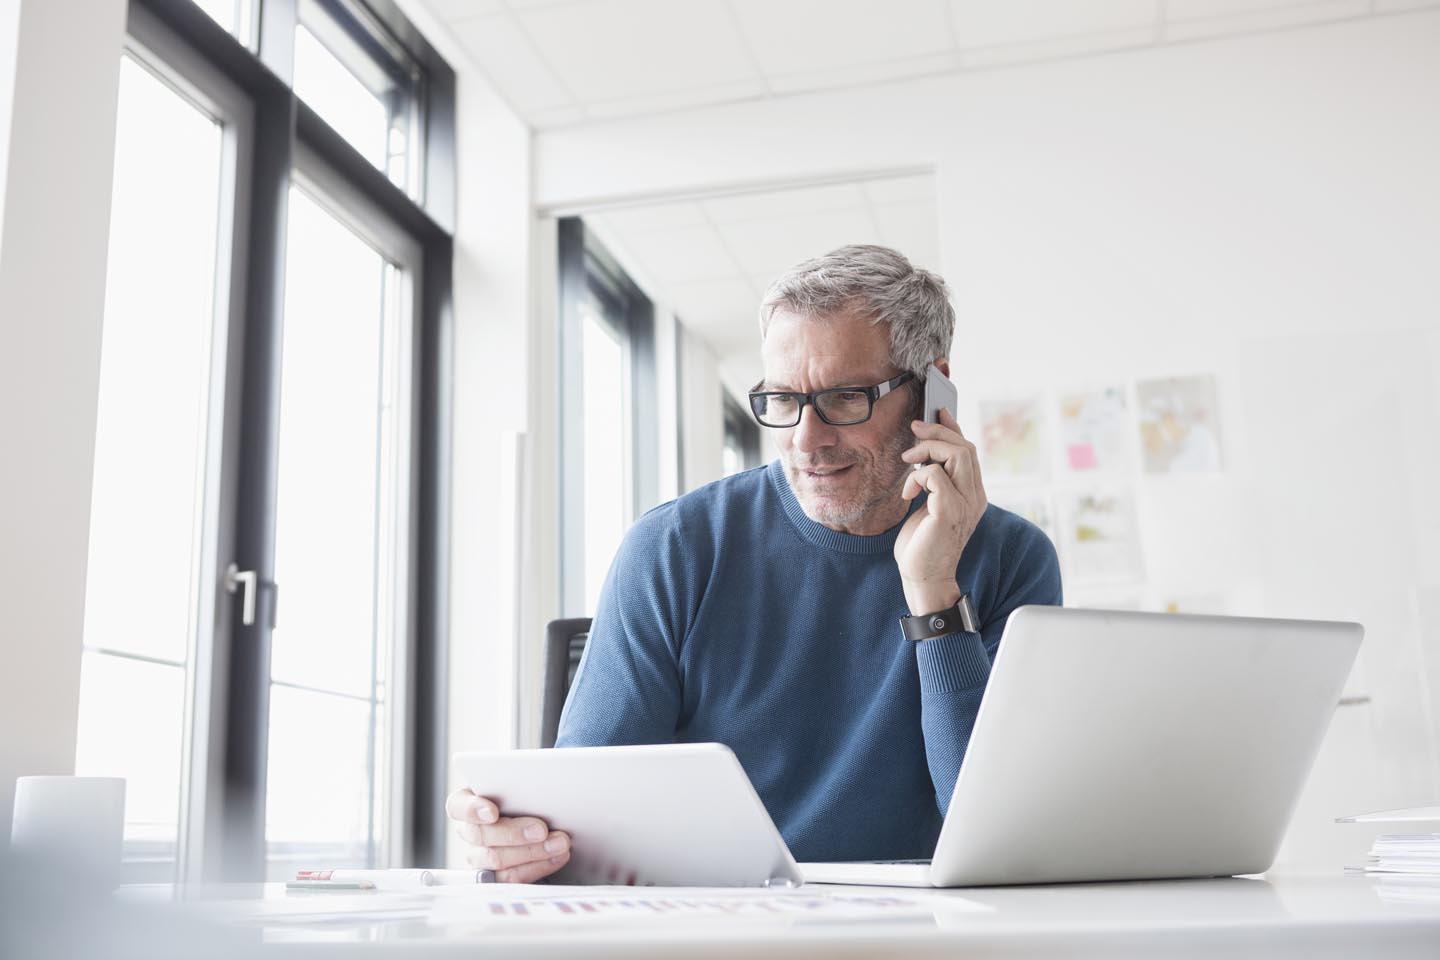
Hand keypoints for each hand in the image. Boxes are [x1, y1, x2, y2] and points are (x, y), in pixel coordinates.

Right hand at [445, 786, 570, 882]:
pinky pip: (513, 877)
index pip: (458, 806)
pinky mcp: (498, 875)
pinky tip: (557, 856)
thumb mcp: (518, 784)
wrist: (536, 812)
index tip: (492, 812)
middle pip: (481, 836)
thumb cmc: (522, 794)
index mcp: (467, 803)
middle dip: (514, 834)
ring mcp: (481, 856)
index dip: (473, 810)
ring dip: (533, 852)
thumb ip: (519, 785)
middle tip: (541, 830)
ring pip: (498, 859)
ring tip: (559, 843)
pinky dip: (539, 866)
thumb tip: (538, 783)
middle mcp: (470, 831)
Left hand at [894, 408, 987, 614]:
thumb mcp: (930, 504)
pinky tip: (908, 491)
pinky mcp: (948, 511)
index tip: (938, 411)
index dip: (954, 427)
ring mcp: (965, 504)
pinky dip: (918, 476)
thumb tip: (925, 454)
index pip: (970, 451)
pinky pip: (935, 475)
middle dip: (937, 432)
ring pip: (957, 455)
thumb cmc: (923, 543)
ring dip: (928, 449)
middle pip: (965, 447)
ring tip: (908, 461)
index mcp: (973, 494)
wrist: (924, 577)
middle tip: (914, 430)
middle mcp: (974, 497)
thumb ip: (934, 481)